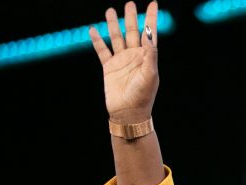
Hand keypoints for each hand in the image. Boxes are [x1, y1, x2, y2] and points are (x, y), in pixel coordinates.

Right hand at [89, 1, 159, 123]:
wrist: (128, 113)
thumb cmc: (143, 97)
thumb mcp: (150, 75)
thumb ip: (151, 55)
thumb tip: (150, 35)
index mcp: (147, 57)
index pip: (149, 33)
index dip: (150, 18)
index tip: (153, 3)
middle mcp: (134, 57)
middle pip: (132, 32)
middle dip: (130, 17)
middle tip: (129, 3)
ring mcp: (121, 61)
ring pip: (116, 38)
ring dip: (113, 25)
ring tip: (110, 10)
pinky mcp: (109, 68)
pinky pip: (102, 50)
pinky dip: (97, 40)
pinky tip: (93, 29)